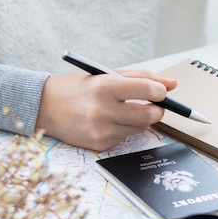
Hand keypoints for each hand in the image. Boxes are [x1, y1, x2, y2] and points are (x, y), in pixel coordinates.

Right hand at [35, 69, 176, 150]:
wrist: (45, 107)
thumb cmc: (78, 88)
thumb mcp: (106, 74)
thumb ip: (141, 78)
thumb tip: (172, 84)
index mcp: (105, 86)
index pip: (148, 90)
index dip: (160, 91)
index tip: (161, 91)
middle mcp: (103, 110)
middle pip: (150, 115)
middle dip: (158, 110)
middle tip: (153, 105)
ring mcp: (101, 130)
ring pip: (140, 128)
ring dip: (140, 120)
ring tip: (124, 110)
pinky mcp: (100, 144)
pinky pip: (125, 138)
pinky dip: (124, 129)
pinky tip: (109, 121)